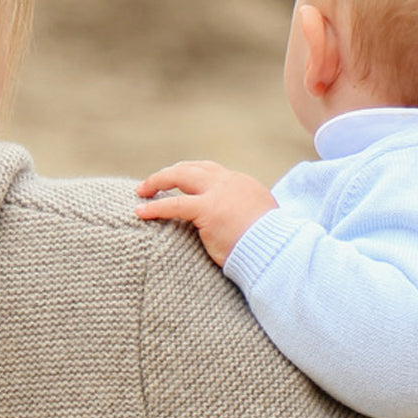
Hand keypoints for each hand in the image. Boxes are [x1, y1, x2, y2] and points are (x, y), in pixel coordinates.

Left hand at [135, 160, 276, 266]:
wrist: (276, 250)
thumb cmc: (269, 244)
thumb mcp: (259, 221)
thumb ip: (243, 215)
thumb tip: (234, 224)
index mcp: (242, 184)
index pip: (211, 172)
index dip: (191, 176)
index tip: (177, 183)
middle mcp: (229, 182)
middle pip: (192, 168)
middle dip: (170, 173)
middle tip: (153, 183)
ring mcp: (217, 193)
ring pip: (179, 176)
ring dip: (157, 181)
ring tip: (141, 192)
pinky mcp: (207, 209)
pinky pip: (173, 204)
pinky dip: (154, 207)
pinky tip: (140, 212)